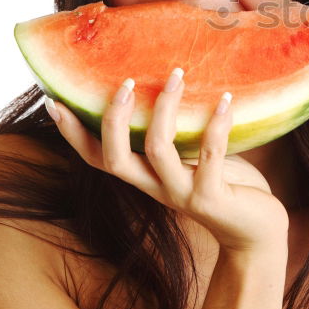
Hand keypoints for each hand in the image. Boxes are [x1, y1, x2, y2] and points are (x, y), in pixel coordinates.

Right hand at [46, 68, 288, 252]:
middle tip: (125, 81)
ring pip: (158, 152)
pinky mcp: (213, 197)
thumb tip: (169, 80)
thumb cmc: (224, 185)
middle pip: (115, 159)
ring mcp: (183, 195)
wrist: (255, 233)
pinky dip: (216, 125)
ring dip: (165, 110)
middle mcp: (156, 189)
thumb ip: (177, 132)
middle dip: (114, 120)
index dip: (72, 135)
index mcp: (144, 178)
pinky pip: (211, 156)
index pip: (96, 159)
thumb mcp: (192, 157)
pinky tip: (226, 100)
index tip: (54, 101)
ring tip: (177, 75)